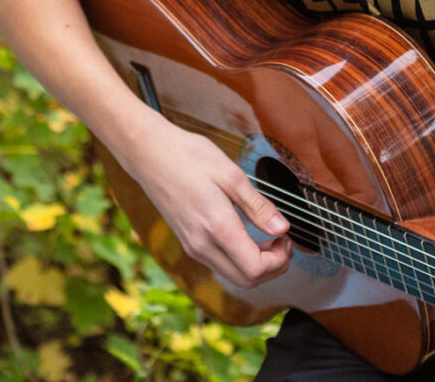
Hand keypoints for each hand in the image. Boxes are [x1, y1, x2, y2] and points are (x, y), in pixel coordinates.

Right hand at [124, 118, 291, 287]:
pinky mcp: (188, 243)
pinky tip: (246, 235)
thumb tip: (282, 228)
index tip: (285, 237)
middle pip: (246, 281)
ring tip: (267, 237)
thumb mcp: (231, 175)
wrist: (148, 154)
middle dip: (272, 267)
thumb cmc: (188, 157)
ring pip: (233, 276)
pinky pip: (220, 264)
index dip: (279, 260)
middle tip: (281, 240)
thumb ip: (258, 206)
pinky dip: (239, 259)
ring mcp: (192, 247)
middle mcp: (202, 245)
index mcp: (217, 227)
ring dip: (256, 265)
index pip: (255, 269)